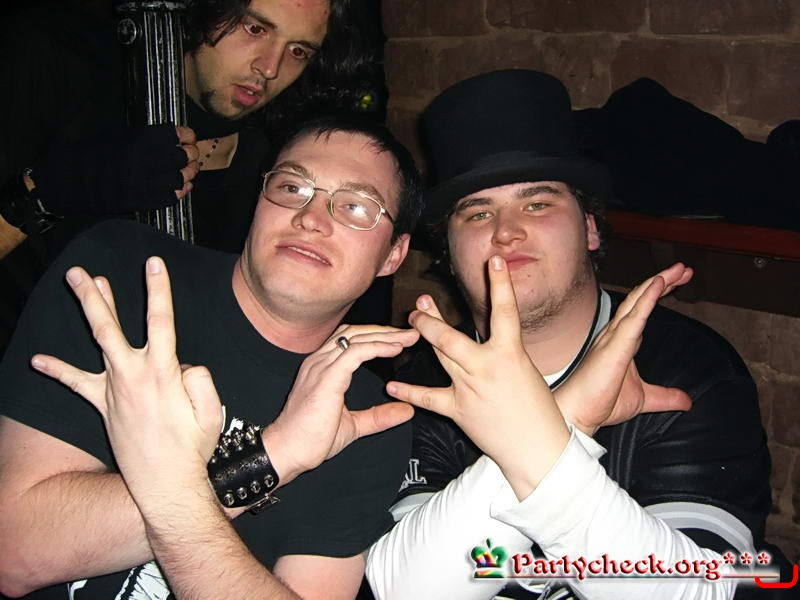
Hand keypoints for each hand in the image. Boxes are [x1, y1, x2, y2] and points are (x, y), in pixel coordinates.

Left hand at [30, 257, 222, 499]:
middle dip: (96, 297)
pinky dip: (58, 370)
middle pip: (108, 327)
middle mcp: (132, 376)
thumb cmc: (193, 447)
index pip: (161, 322)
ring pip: (96, 343)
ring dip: (87, 312)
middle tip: (82, 272)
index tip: (154, 264)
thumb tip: (182, 364)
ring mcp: (114, 390)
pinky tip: (37, 360)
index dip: (158, 290)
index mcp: (163, 374)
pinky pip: (77, 384)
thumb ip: (200, 377)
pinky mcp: (103, 405)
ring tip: (79, 285)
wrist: (165, 483)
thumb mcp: (212, 410)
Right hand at [33, 123, 199, 214]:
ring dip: (188, 174)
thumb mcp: (97, 130)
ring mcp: (142, 185)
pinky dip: (179, 192)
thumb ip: (123, 127)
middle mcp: (142, 162)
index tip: (188, 136)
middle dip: (190, 154)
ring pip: (179, 179)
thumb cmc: (74, 154)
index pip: (172, 135)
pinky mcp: (139, 203)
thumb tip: (143, 123)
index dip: (185, 135)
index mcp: (133, 140)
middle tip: (191, 154)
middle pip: (180, 157)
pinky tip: (182, 187)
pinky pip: (169, 199)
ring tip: (190, 170)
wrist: (59, 185)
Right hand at [263, 324, 418, 484]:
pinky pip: (355, 352)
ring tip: (408, 338)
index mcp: (322, 367)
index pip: (350, 340)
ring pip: (356, 338)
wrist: (288, 450)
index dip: (376, 336)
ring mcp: (321, 366)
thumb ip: (378, 416)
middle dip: (385, 330)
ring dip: (385, 335)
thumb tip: (406, 411)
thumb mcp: (353, 424)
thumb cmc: (311, 438)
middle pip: (355, 332)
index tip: (401, 340)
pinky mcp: (327, 376)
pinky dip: (377, 347)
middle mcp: (320, 361)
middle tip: (411, 333)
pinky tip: (394, 349)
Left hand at [387, 255, 569, 497]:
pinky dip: (409, 392)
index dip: (500, 284)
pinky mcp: (459, 410)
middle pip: (451, 336)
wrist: (538, 451)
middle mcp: (486, 367)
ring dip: (424, 336)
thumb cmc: (540, 412)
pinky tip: (392, 385)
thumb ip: (505, 353)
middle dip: (431, 319)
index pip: (505, 311)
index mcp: (511, 354)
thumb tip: (494, 340)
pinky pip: (428, 398)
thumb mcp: (528, 372)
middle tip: (420, 303)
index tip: (492, 261)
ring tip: (411, 320)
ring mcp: (470, 388)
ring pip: (440, 356)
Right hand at [555, 263, 693, 435]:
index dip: (660, 293)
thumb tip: (687, 402)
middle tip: (684, 269)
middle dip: (663, 281)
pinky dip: (647, 299)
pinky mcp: (615, 345)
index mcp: (622, 341)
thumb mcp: (644, 399)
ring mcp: (614, 336)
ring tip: (678, 270)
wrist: (580, 414)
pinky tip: (659, 285)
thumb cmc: (601, 403)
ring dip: (658, 282)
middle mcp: (616, 333)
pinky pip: (634, 317)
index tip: (680, 282)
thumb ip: (666, 397)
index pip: (643, 309)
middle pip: (641, 298)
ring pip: (638, 301)